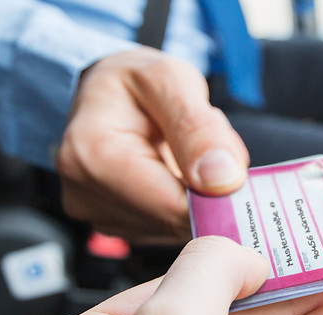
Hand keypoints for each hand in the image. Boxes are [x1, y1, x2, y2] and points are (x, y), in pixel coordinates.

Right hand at [57, 48, 250, 243]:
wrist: (103, 93)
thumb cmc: (133, 81)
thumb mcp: (169, 79)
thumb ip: (198, 127)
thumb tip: (223, 180)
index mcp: (94, 156)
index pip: (172, 207)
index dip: (217, 197)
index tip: (237, 170)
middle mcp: (85, 195)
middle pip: (175, 220)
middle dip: (206, 189)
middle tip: (207, 144)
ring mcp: (97, 215)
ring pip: (176, 227)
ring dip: (196, 194)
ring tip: (183, 151)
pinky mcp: (114, 225)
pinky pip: (167, 227)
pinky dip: (183, 201)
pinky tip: (174, 170)